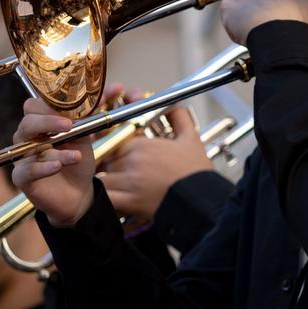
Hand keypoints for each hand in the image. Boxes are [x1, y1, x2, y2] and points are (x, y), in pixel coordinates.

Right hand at [12, 94, 101, 227]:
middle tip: (68, 126)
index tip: (73, 108)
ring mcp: (22, 157)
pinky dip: (43, 167)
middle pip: (28, 120)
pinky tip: (58, 165)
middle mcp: (27, 137)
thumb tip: (115, 89)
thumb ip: (93, 114)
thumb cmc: (77, 161)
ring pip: (28, 144)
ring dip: (53, 147)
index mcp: (41, 123)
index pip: (36, 104)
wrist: (78, 193)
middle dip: (48, 121)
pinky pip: (26, 170)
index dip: (52, 104)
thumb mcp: (88, 135)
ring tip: (76, 154)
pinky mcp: (22, 178)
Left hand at [101, 102, 217, 225]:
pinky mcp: (130, 202)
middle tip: (124, 174)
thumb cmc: (197, 173)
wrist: (203, 200)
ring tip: (121, 188)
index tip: (124, 156)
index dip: (118, 149)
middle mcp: (133, 161)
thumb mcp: (191, 139)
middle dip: (112, 166)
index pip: (115, 141)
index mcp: (143, 145)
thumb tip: (173, 106)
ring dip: (109, 183)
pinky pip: (108, 198)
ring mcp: (130, 182)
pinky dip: (109, 198)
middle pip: (108, 160)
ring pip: (104, 178)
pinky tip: (119, 200)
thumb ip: (178, 118)